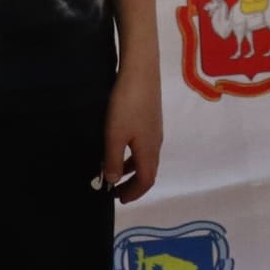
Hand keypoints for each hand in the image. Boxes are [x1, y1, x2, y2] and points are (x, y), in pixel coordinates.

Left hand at [98, 64, 162, 201]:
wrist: (141, 70)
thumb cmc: (126, 105)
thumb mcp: (115, 135)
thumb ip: (114, 160)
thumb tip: (114, 180)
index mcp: (149, 150)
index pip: (146, 180)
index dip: (134, 192)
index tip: (118, 199)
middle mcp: (156, 142)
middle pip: (149, 170)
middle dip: (133, 184)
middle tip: (116, 191)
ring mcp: (155, 129)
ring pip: (146, 157)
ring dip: (132, 169)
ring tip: (115, 171)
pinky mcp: (151, 117)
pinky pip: (144, 145)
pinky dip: (133, 154)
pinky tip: (121, 145)